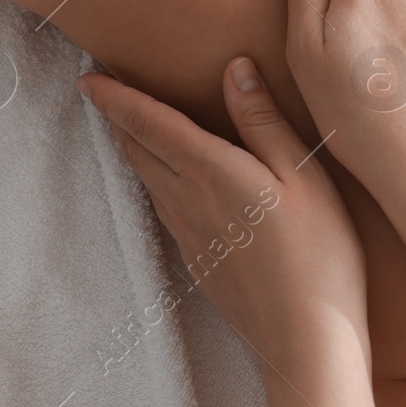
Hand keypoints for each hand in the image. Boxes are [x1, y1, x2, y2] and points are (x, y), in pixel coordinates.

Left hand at [79, 59, 371, 406]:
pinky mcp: (199, 261)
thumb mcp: (302, 174)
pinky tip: (171, 184)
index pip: (148, 122)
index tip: (87, 78)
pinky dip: (156, 181)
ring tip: (131, 129)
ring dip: (133, 150)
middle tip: (103, 93)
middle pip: (137, 151)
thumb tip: (234, 68)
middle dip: (117, 118)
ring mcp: (189, 235)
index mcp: (210, 171)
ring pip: (147, 181)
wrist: (305, 338)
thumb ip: (263, 119)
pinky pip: (165, 209)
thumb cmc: (318, 252)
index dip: (114, 97)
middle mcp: (188, 201)